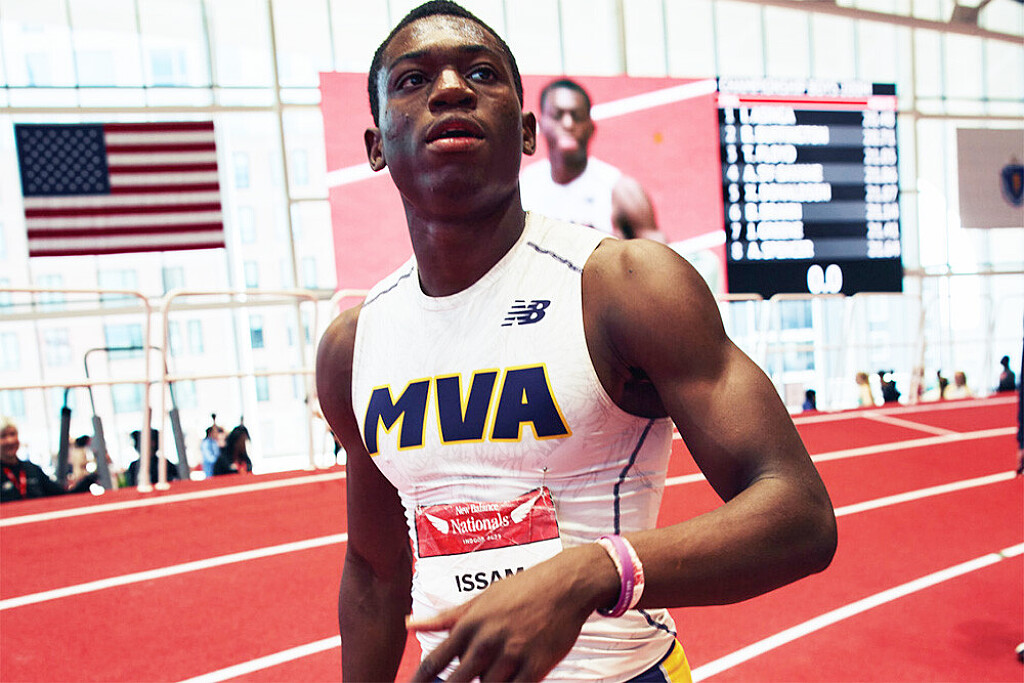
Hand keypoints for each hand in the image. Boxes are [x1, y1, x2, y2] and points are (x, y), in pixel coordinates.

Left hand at [408, 545, 615, 681]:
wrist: (565, 585)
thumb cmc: (521, 588)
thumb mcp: (480, 598)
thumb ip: (445, 617)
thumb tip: (410, 624)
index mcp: (470, 623)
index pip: (436, 660)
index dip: (419, 680)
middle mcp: (487, 640)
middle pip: (457, 682)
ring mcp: (512, 655)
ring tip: (488, 674)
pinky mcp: (536, 667)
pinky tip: (507, 681)